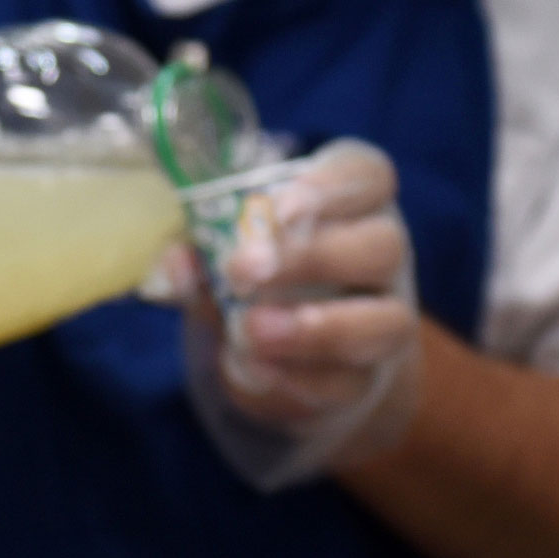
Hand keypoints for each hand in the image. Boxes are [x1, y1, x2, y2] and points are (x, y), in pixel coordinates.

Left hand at [184, 140, 426, 490]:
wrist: (274, 340)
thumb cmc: (250, 262)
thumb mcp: (217, 242)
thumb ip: (196, 248)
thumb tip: (173, 268)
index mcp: (351, 195)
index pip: (365, 177)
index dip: (329, 188)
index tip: (278, 208)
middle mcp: (381, 251)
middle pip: (380, 246)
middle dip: (310, 259)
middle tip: (243, 272)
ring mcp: (383, 316)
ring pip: (384, 321)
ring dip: (316, 329)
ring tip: (250, 330)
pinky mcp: (366, 376)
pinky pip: (349, 380)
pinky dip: (299, 379)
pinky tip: (255, 369)